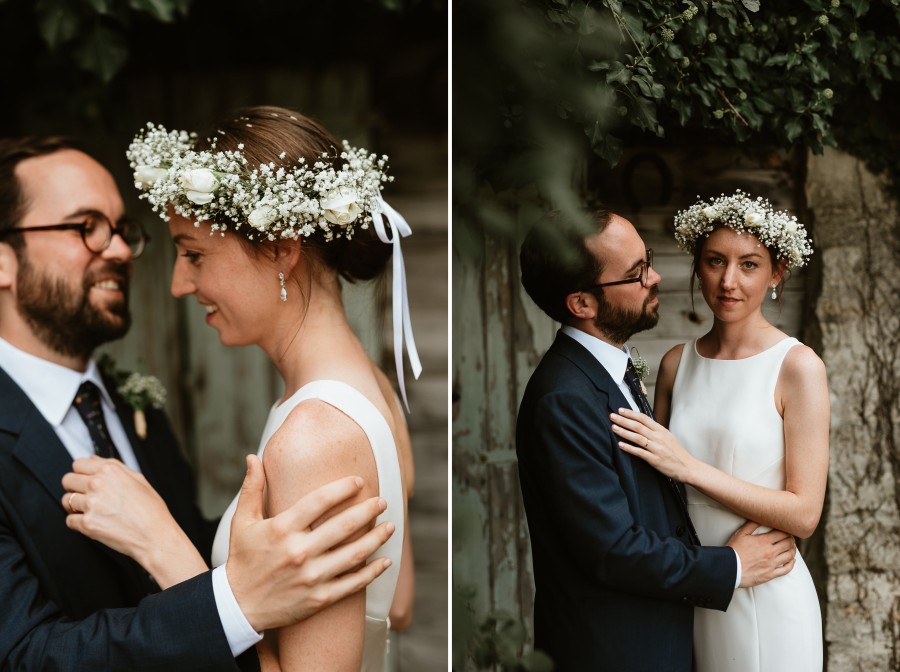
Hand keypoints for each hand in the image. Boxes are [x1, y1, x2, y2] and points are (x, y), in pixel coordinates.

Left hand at [62, 456, 174, 559]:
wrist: (155, 535)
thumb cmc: (151, 509)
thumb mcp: (138, 479)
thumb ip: (113, 466)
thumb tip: (92, 460)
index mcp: (110, 471)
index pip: (78, 464)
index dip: (82, 473)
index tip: (86, 480)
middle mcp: (98, 484)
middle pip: (67, 480)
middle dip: (75, 487)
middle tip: (87, 496)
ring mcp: (91, 504)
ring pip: (66, 500)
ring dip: (74, 505)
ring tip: (90, 510)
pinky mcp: (87, 524)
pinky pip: (69, 520)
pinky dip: (78, 522)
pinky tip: (92, 521)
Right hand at [227, 455, 394, 631]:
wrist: (237, 607)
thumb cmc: (242, 559)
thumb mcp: (242, 522)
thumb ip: (252, 488)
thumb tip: (254, 457)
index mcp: (282, 529)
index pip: (320, 501)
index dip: (343, 488)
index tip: (359, 481)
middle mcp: (299, 552)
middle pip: (344, 525)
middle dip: (368, 510)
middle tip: (382, 501)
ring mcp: (311, 577)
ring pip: (354, 554)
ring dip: (377, 538)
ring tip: (390, 526)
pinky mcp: (319, 598)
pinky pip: (353, 584)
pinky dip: (372, 572)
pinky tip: (385, 561)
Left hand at [611, 408, 695, 481]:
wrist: (688, 467)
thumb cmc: (677, 453)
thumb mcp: (668, 437)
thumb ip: (656, 430)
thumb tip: (642, 423)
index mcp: (662, 431)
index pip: (644, 418)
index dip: (631, 413)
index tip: (620, 410)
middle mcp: (659, 437)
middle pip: (638, 426)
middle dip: (623, 420)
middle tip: (612, 416)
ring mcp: (657, 448)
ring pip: (637, 437)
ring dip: (624, 432)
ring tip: (613, 427)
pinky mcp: (655, 460)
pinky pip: (640, 452)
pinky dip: (629, 447)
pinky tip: (620, 444)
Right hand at [726, 521, 796, 587]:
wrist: (729, 568)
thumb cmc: (733, 550)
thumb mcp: (740, 534)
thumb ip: (751, 525)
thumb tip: (759, 517)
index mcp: (764, 541)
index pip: (782, 533)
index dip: (786, 531)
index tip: (786, 530)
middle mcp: (770, 552)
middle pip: (788, 544)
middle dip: (791, 539)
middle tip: (790, 538)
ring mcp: (772, 564)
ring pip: (789, 556)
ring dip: (792, 550)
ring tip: (792, 547)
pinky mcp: (770, 574)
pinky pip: (786, 570)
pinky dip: (791, 564)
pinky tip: (792, 561)